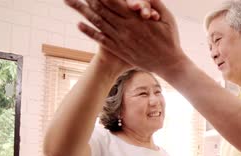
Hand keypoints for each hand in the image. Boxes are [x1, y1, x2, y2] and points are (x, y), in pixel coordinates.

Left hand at [65, 0, 186, 76]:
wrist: (168, 63)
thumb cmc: (170, 39)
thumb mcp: (167, 17)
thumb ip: (154, 3)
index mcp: (136, 18)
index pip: (114, 1)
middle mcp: (125, 28)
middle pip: (101, 9)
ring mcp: (121, 39)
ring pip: (98, 23)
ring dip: (83, 11)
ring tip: (70, 2)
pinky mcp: (119, 49)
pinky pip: (101, 39)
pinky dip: (89, 32)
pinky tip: (79, 24)